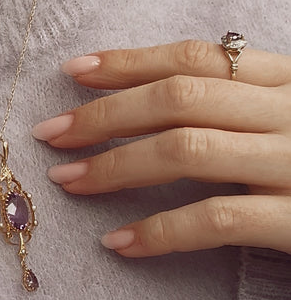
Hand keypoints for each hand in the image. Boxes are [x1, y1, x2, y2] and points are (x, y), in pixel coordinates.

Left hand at [31, 39, 290, 256]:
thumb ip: (248, 100)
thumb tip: (156, 91)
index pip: (199, 56)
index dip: (131, 60)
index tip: (74, 70)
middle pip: (181, 96)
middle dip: (107, 113)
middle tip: (52, 133)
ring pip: (188, 149)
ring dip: (117, 165)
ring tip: (69, 180)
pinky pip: (217, 219)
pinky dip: (160, 231)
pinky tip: (120, 243)